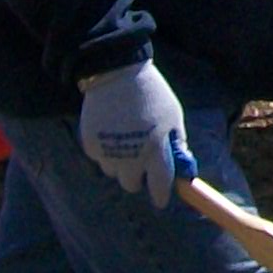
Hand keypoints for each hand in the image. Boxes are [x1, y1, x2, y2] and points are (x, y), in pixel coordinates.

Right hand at [76, 62, 189, 204]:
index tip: (161, 199)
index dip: (161, 196)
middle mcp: (130, 156)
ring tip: (125, 139)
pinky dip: (106, 151)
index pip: (159, 186)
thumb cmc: (151, 95)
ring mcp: (108, 152)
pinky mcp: (90, 145)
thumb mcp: (173, 116)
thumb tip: (182, 169)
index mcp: (156, 150)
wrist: (115, 73)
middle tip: (141, 163)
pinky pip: (99, 158)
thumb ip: (177, 144)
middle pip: (132, 185)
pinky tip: (111, 130)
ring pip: (113, 173)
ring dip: (120, 164)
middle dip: (138, 178)